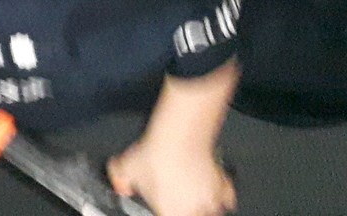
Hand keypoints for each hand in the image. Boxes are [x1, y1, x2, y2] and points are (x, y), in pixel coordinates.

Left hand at [109, 138, 235, 215]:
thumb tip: (121, 185)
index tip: (163, 205)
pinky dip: (222, 195)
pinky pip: (226, 199)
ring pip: (210, 211)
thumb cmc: (156, 156)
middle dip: (185, 209)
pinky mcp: (224, 189)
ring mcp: (210, 201)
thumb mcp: (124, 168)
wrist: (180, 139)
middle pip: (191, 215)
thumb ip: (120, 181)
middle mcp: (192, 212)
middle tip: (178, 201)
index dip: (163, 209)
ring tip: (193, 196)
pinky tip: (215, 190)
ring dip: (203, 206)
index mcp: (169, 213)